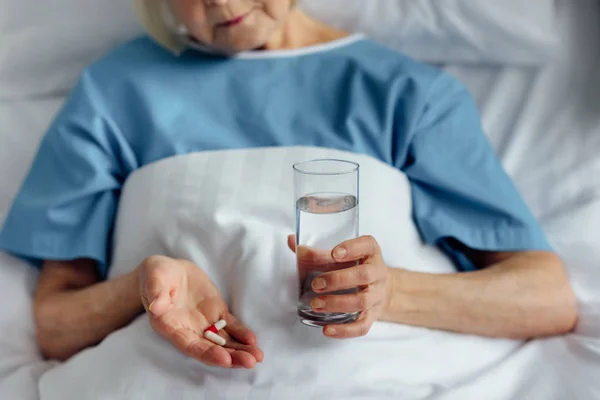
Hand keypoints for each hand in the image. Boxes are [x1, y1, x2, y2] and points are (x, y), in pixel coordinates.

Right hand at [138, 256, 263, 368]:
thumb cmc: (156, 274)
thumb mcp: (153, 277)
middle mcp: (189, 330)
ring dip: (240, 350)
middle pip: (211, 349)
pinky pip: (230, 326)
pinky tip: (253, 341)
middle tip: (250, 362)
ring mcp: (204, 323)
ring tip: (257, 357)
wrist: (168, 270)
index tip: (225, 359)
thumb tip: (156, 305)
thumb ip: (155, 291)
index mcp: (170, 326)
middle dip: (231, 357)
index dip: (207, 354)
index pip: (191, 346)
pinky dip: (241, 334)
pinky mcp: (216, 313)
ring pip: (224, 342)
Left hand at [288, 235, 392, 338]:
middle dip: (338, 280)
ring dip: (337, 303)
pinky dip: (344, 330)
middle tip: (316, 284)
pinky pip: (362, 326)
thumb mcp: (341, 257)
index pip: (368, 245)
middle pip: (364, 275)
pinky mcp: (372, 316)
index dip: (352, 248)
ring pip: (362, 301)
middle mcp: (377, 273)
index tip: (334, 253)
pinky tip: (327, 329)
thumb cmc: (355, 268)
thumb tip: (290, 241)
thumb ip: (316, 252)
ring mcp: (376, 296)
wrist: (381, 289)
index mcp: (370, 253)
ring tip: (315, 304)